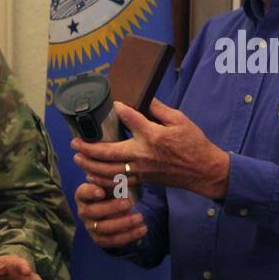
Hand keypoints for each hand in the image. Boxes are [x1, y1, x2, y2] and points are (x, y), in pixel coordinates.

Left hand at [71, 99, 229, 198]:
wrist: (204, 171)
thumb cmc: (194, 144)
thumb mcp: (180, 120)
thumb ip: (159, 109)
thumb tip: (144, 97)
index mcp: (153, 136)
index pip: (130, 119)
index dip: (119, 110)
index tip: (113, 103)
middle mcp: (143, 154)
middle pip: (108, 153)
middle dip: (88, 148)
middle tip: (74, 142)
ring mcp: (141, 170)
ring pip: (109, 171)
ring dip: (90, 165)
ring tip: (77, 157)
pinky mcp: (143, 180)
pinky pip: (118, 182)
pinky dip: (102, 180)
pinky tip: (92, 175)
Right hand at [74, 180, 145, 249]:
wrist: (114, 210)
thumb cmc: (112, 192)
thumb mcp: (112, 183)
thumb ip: (114, 180)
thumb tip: (122, 177)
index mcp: (84, 196)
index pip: (82, 193)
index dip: (90, 193)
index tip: (102, 192)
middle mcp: (84, 212)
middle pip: (92, 212)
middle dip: (111, 208)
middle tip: (129, 203)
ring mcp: (91, 227)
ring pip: (103, 228)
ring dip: (123, 223)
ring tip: (140, 217)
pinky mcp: (100, 239)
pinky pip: (113, 240)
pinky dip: (129, 236)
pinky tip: (142, 229)